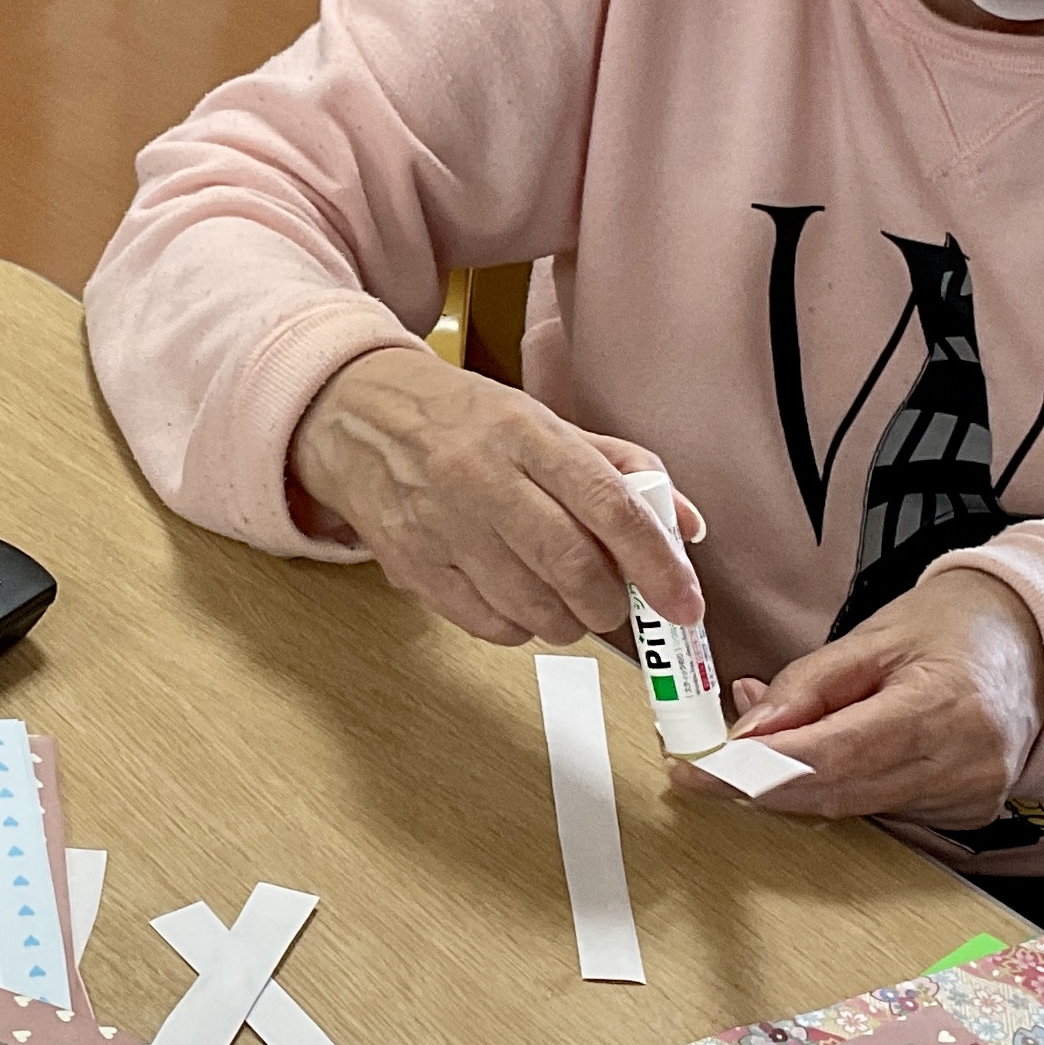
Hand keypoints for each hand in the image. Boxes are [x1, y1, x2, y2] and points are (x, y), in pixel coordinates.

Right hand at [289, 347, 704, 647]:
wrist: (357, 418)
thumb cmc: (462, 422)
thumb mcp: (542, 422)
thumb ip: (619, 468)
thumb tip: (686, 526)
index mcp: (527, 434)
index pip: (610, 506)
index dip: (658, 564)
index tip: (685, 604)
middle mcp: (484, 479)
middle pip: (573, 567)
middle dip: (611, 604)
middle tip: (616, 603)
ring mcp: (443, 527)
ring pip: (534, 608)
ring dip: (569, 621)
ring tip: (568, 602)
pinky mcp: (414, 567)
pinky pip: (490, 625)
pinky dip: (521, 627)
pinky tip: (519, 600)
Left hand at [676, 572, 1043, 828]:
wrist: (1037, 643)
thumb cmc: (959, 626)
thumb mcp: (877, 634)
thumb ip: (809, 685)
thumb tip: (746, 731)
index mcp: (944, 706)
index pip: (834, 756)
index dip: (759, 771)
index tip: (701, 770)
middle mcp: (964, 763)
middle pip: (838, 794)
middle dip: (761, 785)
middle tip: (705, 769)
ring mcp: (970, 797)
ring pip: (854, 809)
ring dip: (797, 787)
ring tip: (766, 745)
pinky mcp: (965, 815)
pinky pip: (881, 812)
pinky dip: (840, 790)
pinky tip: (823, 760)